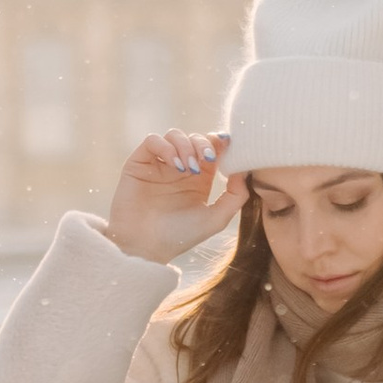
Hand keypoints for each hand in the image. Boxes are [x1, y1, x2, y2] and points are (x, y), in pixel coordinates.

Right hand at [106, 129, 245, 264]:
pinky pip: (152, 140)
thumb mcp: (216, 219)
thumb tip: (243, 170)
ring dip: (186, 145)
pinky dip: (165, 146)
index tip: (229, 146)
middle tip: (208, 159)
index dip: (221, 143)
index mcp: (199, 178)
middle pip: (195, 138)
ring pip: (174, 135)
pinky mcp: (139, 163)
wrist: (145, 247)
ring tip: (187, 168)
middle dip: (205, 144)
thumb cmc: (179, 236)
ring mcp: (159, 164)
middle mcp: (180, 168)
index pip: (213, 148)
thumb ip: (236, 196)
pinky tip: (173, 164)